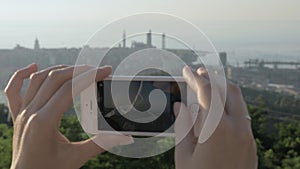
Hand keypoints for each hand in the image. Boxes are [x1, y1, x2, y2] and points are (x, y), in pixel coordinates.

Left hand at [5, 64, 132, 168]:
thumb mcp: (76, 158)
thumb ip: (100, 144)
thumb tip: (124, 137)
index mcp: (44, 122)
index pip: (69, 89)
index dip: (90, 76)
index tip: (104, 71)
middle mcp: (31, 113)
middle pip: (55, 79)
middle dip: (79, 70)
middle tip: (96, 70)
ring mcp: (22, 112)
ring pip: (38, 79)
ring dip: (59, 70)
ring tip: (78, 69)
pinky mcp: (17, 115)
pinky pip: (13, 89)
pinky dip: (20, 75)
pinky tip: (33, 67)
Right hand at [173, 66, 256, 168]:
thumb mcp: (185, 155)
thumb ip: (183, 126)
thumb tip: (180, 106)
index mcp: (217, 129)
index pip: (206, 92)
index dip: (194, 78)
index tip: (186, 71)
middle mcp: (237, 128)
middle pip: (228, 89)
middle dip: (212, 77)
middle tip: (198, 73)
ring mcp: (247, 135)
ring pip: (238, 100)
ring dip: (223, 89)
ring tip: (206, 88)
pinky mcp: (250, 143)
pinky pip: (241, 114)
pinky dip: (229, 104)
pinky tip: (216, 110)